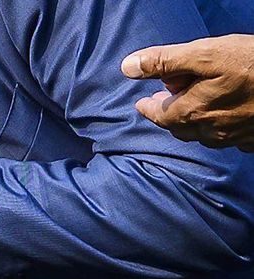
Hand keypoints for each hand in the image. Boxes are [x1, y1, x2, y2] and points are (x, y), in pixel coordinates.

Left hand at [122, 34, 253, 150]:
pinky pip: (230, 139)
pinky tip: (224, 119)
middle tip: (165, 102)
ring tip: (191, 109)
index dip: (149, 108)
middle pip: (180, 127)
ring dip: (192, 124)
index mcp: (192, 112)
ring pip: (204, 136)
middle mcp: (211, 131)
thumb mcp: (206, 54)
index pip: (159, 115)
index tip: (143, 104)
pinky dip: (220, 129)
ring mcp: (234, 138)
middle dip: (168, 115)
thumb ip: (165, 61)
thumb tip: (127, 67)